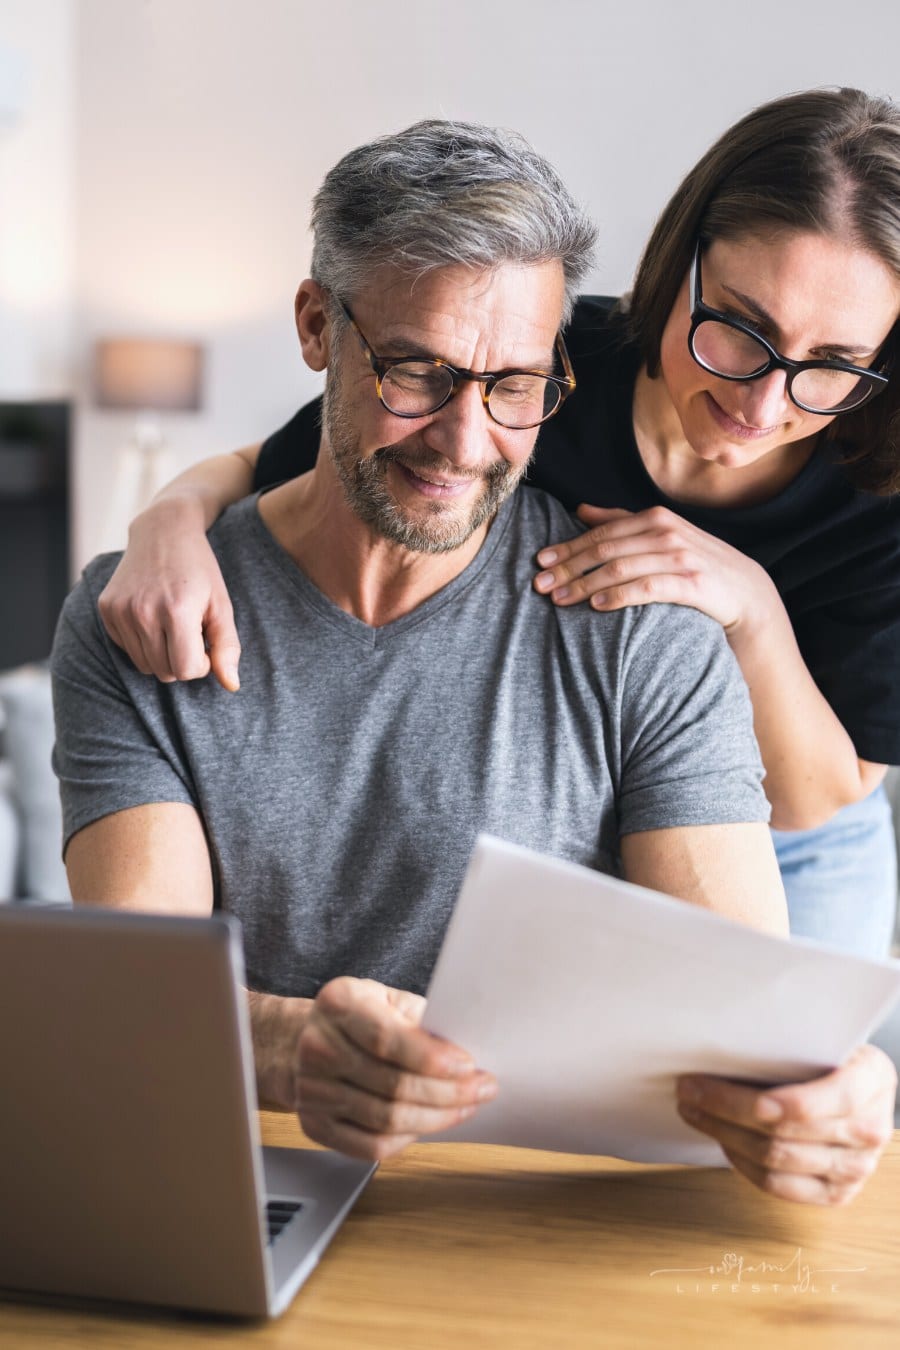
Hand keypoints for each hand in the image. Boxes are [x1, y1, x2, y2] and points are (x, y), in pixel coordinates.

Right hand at [98, 501, 241, 690]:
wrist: (163, 530)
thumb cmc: (200, 571)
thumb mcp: (221, 605)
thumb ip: (227, 647)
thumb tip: (231, 686)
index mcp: (176, 610)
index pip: (186, 670)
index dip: (202, 664)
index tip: (206, 643)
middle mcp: (143, 611)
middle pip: (164, 672)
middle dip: (182, 660)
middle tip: (191, 632)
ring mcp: (120, 610)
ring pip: (145, 665)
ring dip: (162, 654)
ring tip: (173, 625)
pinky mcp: (106, 609)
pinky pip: (127, 649)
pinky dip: (142, 642)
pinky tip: (153, 616)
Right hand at [293, 977, 496, 1160]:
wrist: (301, 1038)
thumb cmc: (358, 1015)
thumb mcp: (387, 997)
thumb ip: (419, 1018)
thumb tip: (463, 1051)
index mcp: (339, 1003)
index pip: (387, 1039)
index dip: (432, 1058)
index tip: (469, 1065)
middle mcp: (318, 1047)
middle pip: (392, 1085)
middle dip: (447, 1092)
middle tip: (482, 1089)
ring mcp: (311, 1091)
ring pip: (385, 1119)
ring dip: (436, 1118)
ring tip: (465, 1107)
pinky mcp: (314, 1124)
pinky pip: (369, 1146)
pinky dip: (407, 1139)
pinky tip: (430, 1124)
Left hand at [534, 503, 775, 634]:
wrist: (746, 594)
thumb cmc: (695, 565)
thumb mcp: (661, 537)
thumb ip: (621, 521)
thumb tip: (580, 509)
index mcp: (655, 518)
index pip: (601, 532)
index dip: (567, 547)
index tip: (540, 563)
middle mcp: (666, 532)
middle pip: (604, 549)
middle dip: (568, 567)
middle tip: (540, 585)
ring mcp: (679, 557)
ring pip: (619, 568)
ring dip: (584, 585)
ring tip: (559, 600)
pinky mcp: (690, 583)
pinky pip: (645, 588)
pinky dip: (617, 596)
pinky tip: (595, 606)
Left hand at [676, 1044, 896, 1204]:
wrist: (866, 1089)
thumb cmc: (836, 1056)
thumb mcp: (827, 1036)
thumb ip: (792, 1041)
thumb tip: (724, 1041)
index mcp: (871, 1081)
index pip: (812, 1102)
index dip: (762, 1102)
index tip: (710, 1087)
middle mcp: (869, 1130)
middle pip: (782, 1133)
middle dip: (724, 1110)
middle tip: (689, 1090)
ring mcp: (854, 1168)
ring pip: (774, 1161)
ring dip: (724, 1134)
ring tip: (695, 1111)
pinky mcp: (836, 1193)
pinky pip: (778, 1187)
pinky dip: (743, 1163)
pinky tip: (724, 1139)